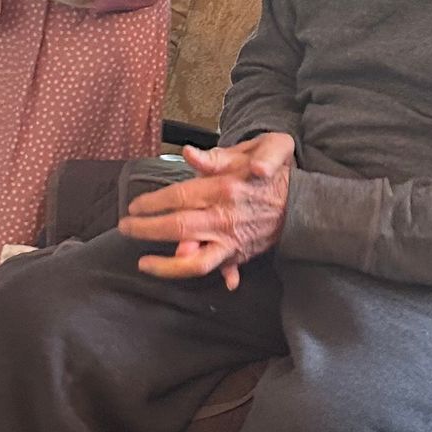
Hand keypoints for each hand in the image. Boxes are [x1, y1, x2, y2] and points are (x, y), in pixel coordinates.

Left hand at [118, 130, 294, 288]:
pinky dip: (216, 278)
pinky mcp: (241, 253)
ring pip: (195, 262)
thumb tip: (188, 154)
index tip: (134, 206)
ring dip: (167, 266)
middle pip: (177, 228)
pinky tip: (194, 281)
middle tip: (125, 229)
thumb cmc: (274, 170)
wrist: (306, 200)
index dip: (152, 202)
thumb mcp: (253, 150)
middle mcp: (224, 218)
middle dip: (146, 230)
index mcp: (222, 189)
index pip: (177, 197)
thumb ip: (217, 156)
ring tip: (145, 264)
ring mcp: (232, 241)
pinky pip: (224, 270)